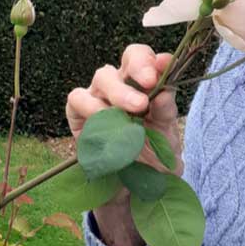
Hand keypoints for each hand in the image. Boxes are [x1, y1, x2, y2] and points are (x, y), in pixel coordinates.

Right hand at [66, 44, 183, 178]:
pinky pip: (78, 98)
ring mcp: (100, 94)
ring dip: (119, 92)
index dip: (156, 59)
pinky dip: (91, 107)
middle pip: (129, 57)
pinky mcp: (78, 111)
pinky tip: (104, 121)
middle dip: (140, 69)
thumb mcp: (166, 138)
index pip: (151, 59)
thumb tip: (165, 93)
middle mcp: (125, 83)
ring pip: (103, 76)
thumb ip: (166, 114)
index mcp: (149, 84)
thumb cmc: (152, 156)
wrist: (132, 187)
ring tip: (132, 112)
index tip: (164, 66)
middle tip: (148, 88)